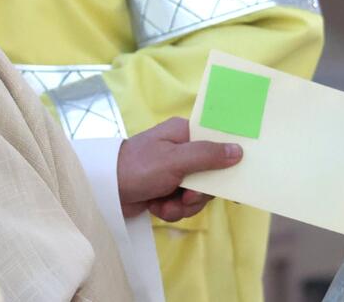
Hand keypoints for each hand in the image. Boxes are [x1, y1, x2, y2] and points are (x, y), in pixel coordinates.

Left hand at [117, 117, 241, 220]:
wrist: (104, 191)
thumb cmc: (138, 167)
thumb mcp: (175, 159)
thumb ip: (207, 155)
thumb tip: (238, 151)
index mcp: (184, 133)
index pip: (216, 143)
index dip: (227, 161)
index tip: (235, 180)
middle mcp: (181, 150)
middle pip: (209, 175)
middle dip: (198, 193)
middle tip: (186, 196)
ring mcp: (173, 171)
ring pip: (196, 194)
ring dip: (183, 205)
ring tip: (166, 204)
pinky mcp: (165, 190)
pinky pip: (182, 204)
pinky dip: (171, 210)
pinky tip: (157, 207)